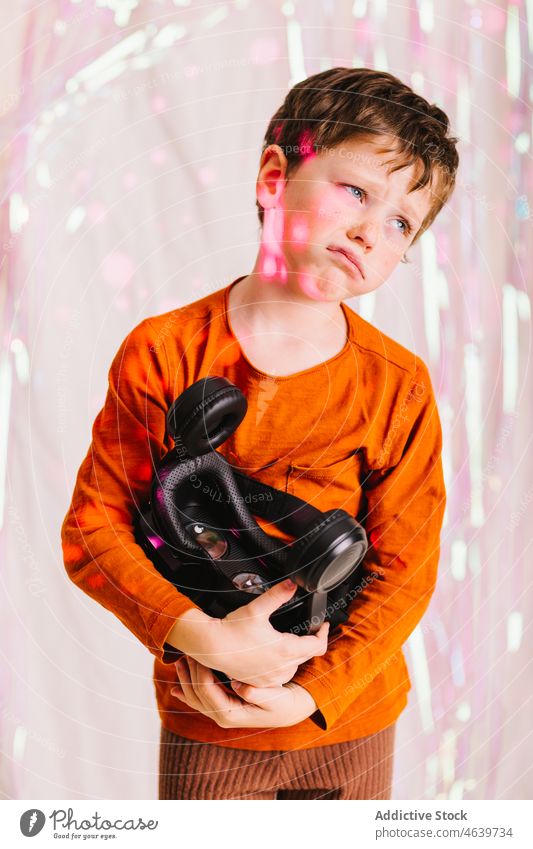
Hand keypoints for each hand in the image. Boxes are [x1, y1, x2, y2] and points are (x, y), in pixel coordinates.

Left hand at [171, 655, 317, 728]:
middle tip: (186, 653)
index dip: (200, 672)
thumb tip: (238, 686)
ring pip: (194, 698)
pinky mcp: (222, 707)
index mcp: (230, 714)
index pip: (207, 691)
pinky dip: (187, 694)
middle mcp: (221, 716)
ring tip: (179, 663)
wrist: (288, 710)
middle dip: (189, 673)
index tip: (199, 655)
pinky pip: (200, 701)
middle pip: (196, 694)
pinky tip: (176, 688)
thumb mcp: (274, 699)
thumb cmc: (282, 703)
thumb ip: (257, 694)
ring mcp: (220, 713)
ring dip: (185, 680)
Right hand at [214, 579, 329, 686]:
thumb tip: (292, 584)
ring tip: (288, 640)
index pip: (317, 645)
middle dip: (309, 640)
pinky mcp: (262, 682)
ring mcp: (272, 677)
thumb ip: (277, 595)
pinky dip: (283, 665)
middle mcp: (281, 667)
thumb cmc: (231, 630)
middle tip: (307, 628)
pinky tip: (275, 655)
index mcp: (285, 650)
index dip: (323, 633)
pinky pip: (281, 676)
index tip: (323, 625)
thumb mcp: (257, 608)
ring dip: (296, 654)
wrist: (211, 647)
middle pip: (308, 655)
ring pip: (295, 666)